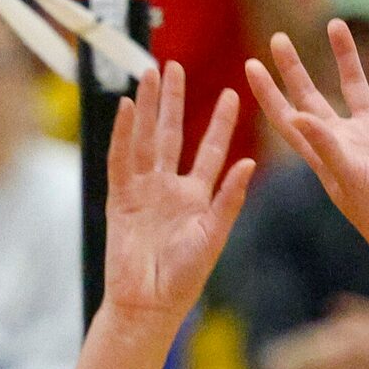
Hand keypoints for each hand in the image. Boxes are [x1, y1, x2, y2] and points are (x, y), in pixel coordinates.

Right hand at [98, 61, 254, 326]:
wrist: (149, 301)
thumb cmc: (185, 275)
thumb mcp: (214, 234)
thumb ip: (229, 198)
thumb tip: (248, 163)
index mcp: (196, 196)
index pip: (211, 150)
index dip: (220, 123)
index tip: (232, 93)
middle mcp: (168, 187)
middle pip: (171, 134)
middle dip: (173, 100)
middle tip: (175, 66)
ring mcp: (142, 190)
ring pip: (146, 138)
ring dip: (148, 107)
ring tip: (151, 74)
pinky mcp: (120, 198)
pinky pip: (121, 158)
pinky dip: (124, 133)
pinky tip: (127, 107)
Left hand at [247, 24, 368, 263]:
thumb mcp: (348, 178)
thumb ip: (326, 146)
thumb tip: (297, 115)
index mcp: (321, 153)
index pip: (286, 116)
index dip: (268, 92)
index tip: (249, 64)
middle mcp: (343, 139)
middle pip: (312, 95)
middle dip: (294, 68)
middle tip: (279, 37)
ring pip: (355, 85)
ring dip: (345, 55)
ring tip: (334, 23)